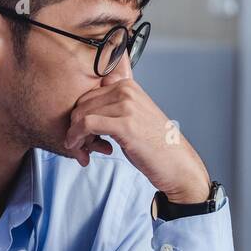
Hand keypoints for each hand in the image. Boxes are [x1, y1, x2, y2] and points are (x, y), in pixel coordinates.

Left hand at [64, 78, 210, 202]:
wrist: (176, 164)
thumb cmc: (154, 145)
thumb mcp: (132, 117)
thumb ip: (111, 108)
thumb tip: (79, 112)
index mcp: (127, 85)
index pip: (87, 96)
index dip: (79, 117)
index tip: (82, 135)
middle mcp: (127, 90)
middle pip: (81, 105)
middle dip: (75, 127)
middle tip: (81, 146)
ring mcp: (126, 106)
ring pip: (81, 115)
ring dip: (76, 136)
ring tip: (84, 151)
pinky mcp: (124, 124)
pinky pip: (86, 125)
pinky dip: (77, 138)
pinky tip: (81, 151)